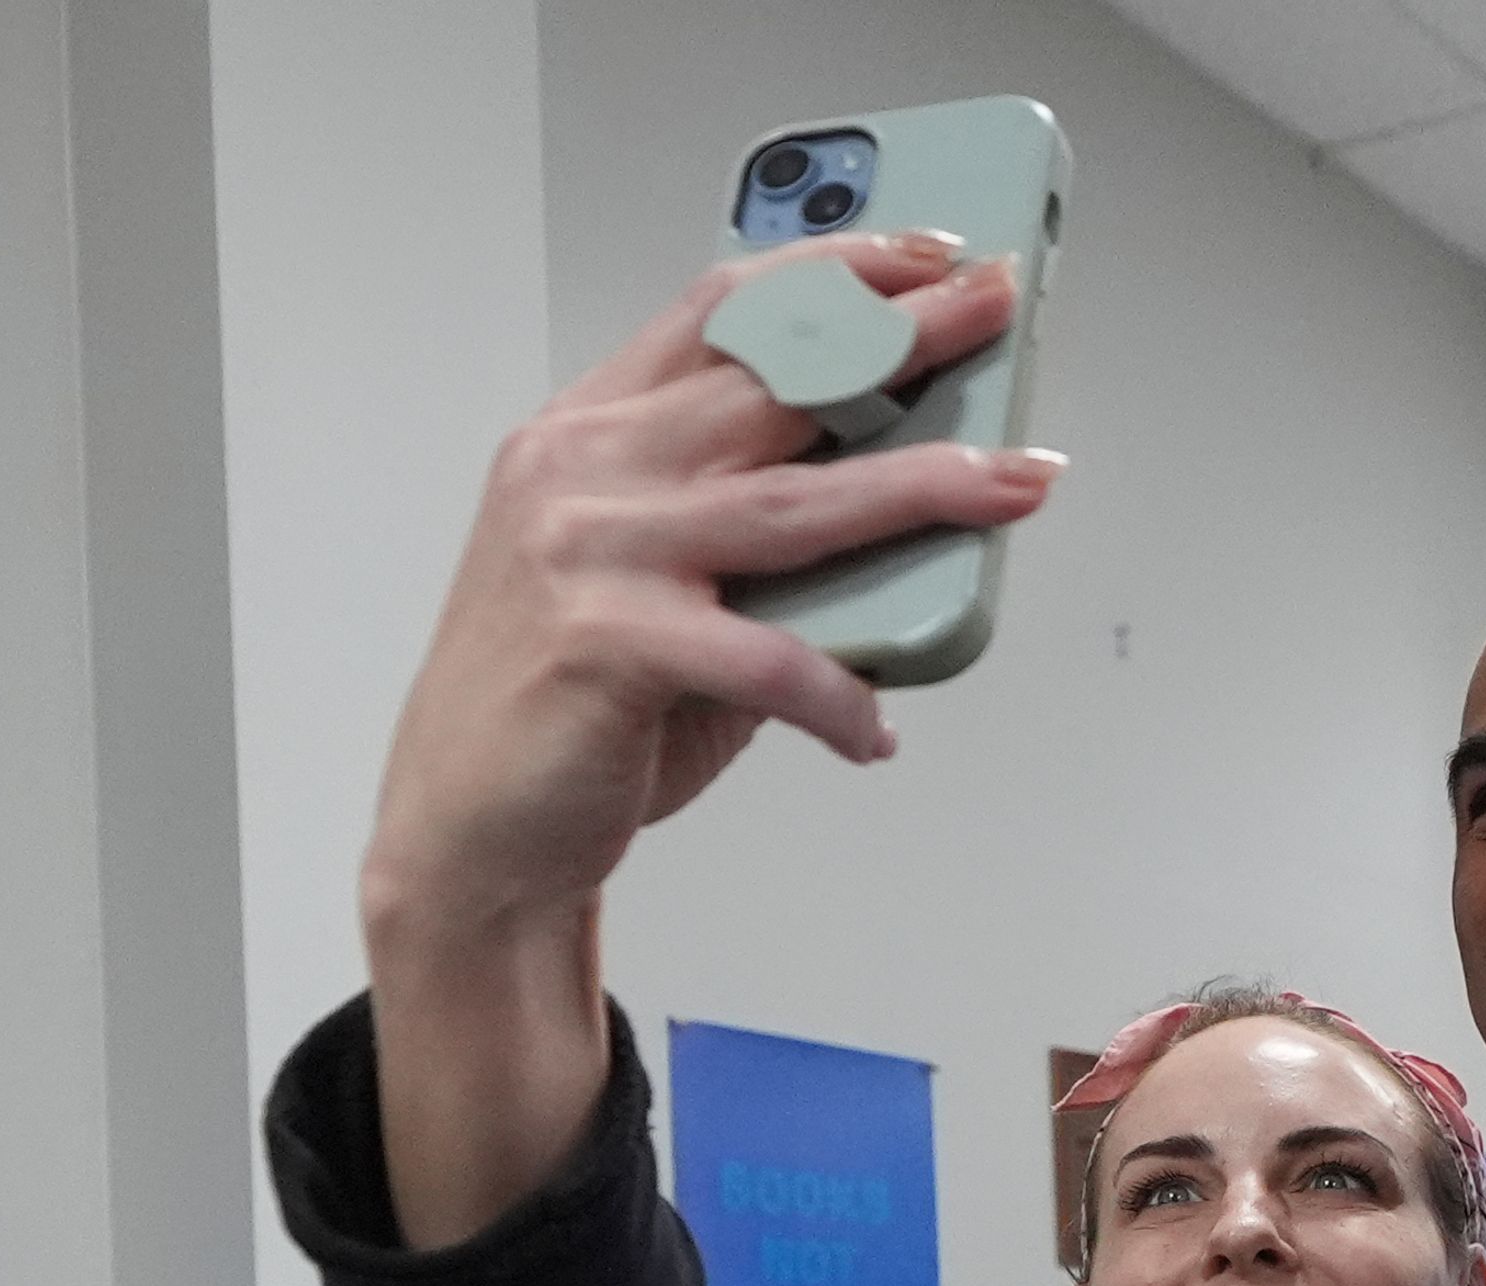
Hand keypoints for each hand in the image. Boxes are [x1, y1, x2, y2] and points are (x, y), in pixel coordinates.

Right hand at [354, 236, 1054, 1248]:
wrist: (469, 830)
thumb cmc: (569, 708)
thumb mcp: (657, 582)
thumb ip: (752, 533)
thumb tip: (906, 503)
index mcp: (588, 431)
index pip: (719, 311)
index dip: (830, 270)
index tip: (926, 254)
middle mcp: (581, 470)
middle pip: (771, 380)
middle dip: (899, 339)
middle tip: (997, 306)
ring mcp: (589, 552)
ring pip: (790, 503)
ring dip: (921, 488)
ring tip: (1016, 481)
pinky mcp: (606, 644)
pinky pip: (765, 659)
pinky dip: (836, 696)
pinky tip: (877, 730)